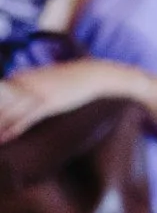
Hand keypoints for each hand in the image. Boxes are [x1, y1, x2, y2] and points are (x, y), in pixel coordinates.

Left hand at [0, 59, 127, 142]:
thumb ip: (27, 83)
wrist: (93, 74)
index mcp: (22, 78)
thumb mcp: (44, 78)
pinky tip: (4, 138)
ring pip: (8, 112)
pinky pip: (26, 118)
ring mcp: (36, 94)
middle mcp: (24, 84)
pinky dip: (13, 129)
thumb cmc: (69, 77)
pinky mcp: (48, 103)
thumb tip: (17, 92)